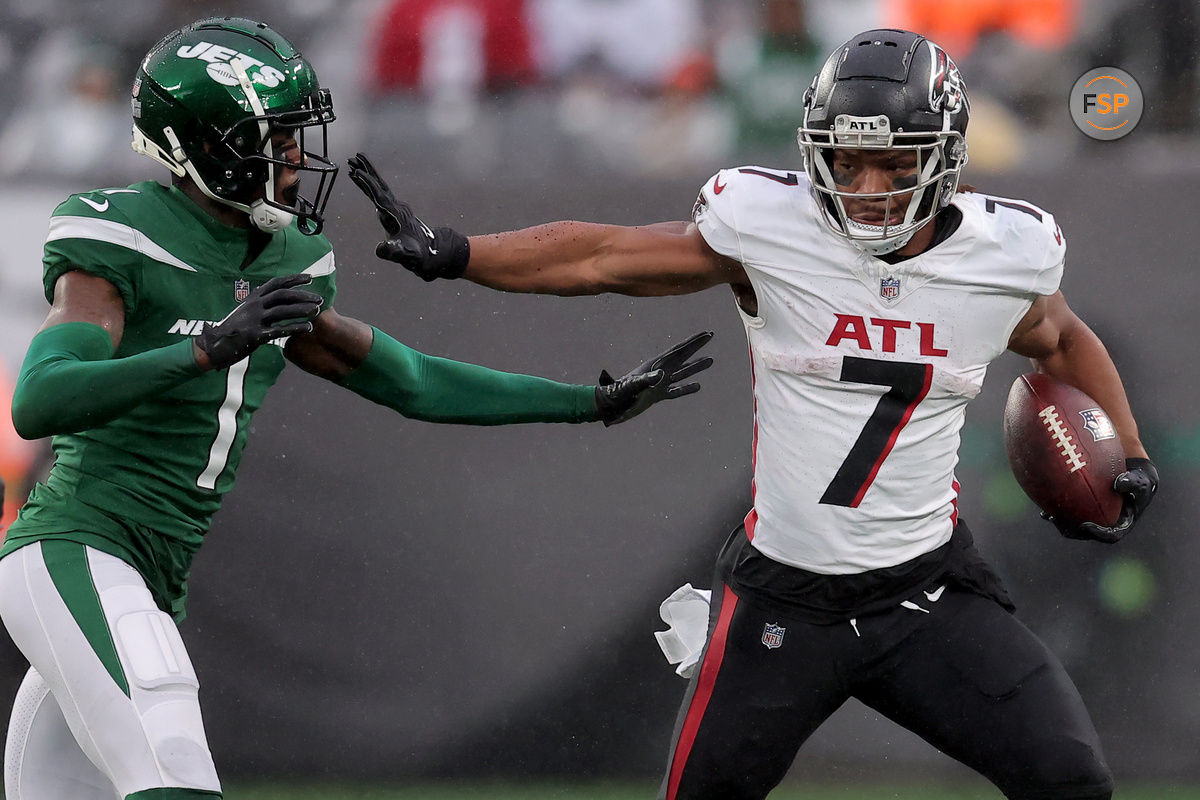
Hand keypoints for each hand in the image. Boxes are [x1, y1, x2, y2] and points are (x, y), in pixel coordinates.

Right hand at [195, 274, 322, 369]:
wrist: (213, 346)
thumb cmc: (232, 329)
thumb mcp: (244, 311)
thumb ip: (259, 302)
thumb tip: (272, 294)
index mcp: (252, 298)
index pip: (276, 283)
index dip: (293, 279)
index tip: (310, 278)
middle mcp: (253, 306)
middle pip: (283, 295)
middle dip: (303, 295)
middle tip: (319, 299)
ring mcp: (254, 320)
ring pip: (282, 310)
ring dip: (301, 310)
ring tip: (317, 311)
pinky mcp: (255, 336)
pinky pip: (279, 330)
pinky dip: (295, 328)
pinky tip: (307, 328)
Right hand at [347, 153, 468, 280]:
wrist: (429, 251)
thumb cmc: (416, 254)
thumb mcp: (404, 255)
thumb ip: (392, 252)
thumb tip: (380, 248)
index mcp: (396, 214)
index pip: (380, 195)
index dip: (368, 184)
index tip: (357, 173)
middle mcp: (396, 207)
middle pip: (380, 185)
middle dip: (367, 171)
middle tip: (354, 157)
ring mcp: (395, 207)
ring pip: (379, 186)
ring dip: (367, 175)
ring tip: (354, 162)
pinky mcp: (393, 210)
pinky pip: (378, 193)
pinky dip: (369, 186)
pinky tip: (362, 181)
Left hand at [594, 331, 713, 426]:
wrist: (611, 405)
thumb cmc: (620, 394)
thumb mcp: (633, 385)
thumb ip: (646, 379)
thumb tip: (661, 373)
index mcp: (655, 365)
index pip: (678, 351)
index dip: (693, 342)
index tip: (706, 334)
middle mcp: (659, 372)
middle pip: (683, 356)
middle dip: (697, 346)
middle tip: (710, 335)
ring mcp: (659, 384)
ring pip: (682, 373)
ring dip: (696, 367)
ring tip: (710, 360)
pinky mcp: (657, 396)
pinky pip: (676, 391)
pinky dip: (687, 388)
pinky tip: (697, 386)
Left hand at [1044, 457, 1159, 543]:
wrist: (1132, 474)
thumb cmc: (1138, 480)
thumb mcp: (1140, 481)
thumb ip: (1132, 482)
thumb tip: (1118, 483)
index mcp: (1122, 524)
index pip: (1110, 536)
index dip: (1097, 534)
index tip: (1085, 525)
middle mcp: (1106, 525)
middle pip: (1087, 534)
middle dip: (1072, 530)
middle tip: (1060, 521)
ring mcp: (1094, 518)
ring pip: (1075, 527)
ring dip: (1061, 523)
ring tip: (1049, 516)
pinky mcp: (1084, 510)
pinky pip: (1069, 514)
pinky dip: (1058, 512)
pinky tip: (1045, 508)